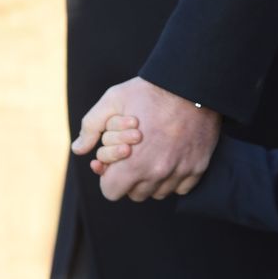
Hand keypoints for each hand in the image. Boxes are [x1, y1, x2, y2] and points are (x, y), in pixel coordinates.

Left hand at [71, 76, 221, 200]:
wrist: (193, 84)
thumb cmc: (151, 91)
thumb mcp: (113, 100)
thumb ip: (91, 126)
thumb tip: (78, 149)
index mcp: (133, 162)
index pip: (111, 192)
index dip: (109, 178)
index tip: (115, 165)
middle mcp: (157, 173)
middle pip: (135, 194)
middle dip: (130, 178)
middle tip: (134, 157)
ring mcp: (181, 171)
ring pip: (159, 193)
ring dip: (153, 180)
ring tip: (153, 156)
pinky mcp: (198, 167)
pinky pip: (182, 187)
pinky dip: (175, 178)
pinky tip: (172, 158)